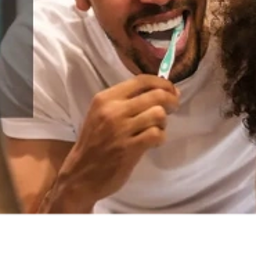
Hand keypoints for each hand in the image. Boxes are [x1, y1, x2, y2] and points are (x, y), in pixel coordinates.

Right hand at [41, 75, 179, 215]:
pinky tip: (153, 142)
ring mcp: (121, 129)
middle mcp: (113, 110)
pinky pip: (157, 134)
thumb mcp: (101, 115)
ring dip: (163, 122)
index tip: (171, 89)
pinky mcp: (130, 148)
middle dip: (171, 100)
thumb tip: (158, 92)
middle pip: (155, 95)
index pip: (141, 80)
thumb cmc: (93, 143)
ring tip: (157, 128)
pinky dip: (160, 138)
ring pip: (158, 114)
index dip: (162, 83)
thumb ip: (123, 102)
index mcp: (105, 98)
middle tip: (174, 106)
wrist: (81, 174)